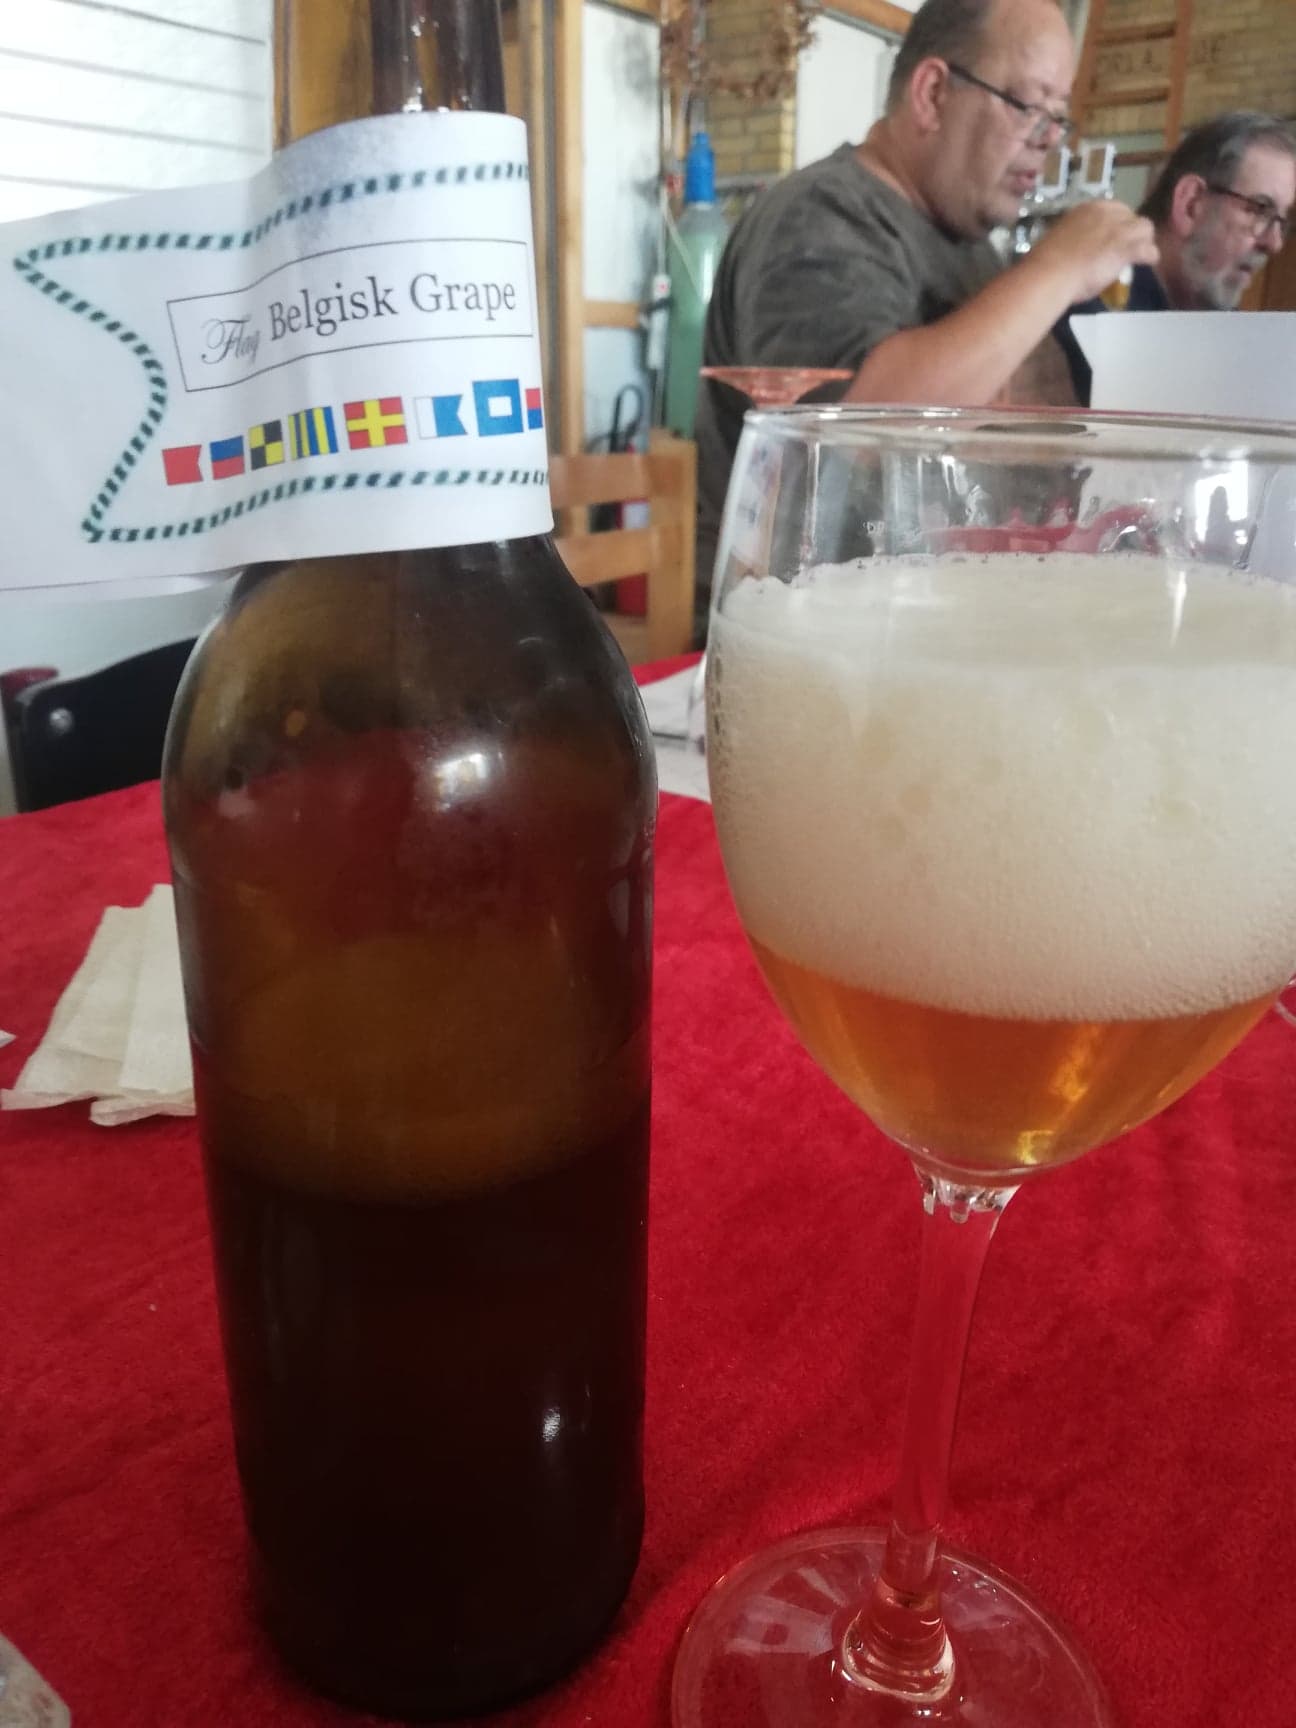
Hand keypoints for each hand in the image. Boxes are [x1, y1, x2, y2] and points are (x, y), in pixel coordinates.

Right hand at [1031, 200, 1158, 304]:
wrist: (1051, 273)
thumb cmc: (1047, 262)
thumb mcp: (1060, 239)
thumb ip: (1074, 239)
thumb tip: (1075, 249)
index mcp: (1088, 209)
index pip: (1112, 209)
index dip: (1116, 223)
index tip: (1112, 237)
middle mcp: (1107, 213)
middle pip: (1131, 216)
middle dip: (1131, 230)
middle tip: (1126, 246)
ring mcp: (1119, 229)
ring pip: (1145, 228)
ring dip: (1144, 240)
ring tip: (1140, 254)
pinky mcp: (1127, 248)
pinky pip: (1148, 249)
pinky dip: (1150, 256)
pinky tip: (1148, 262)